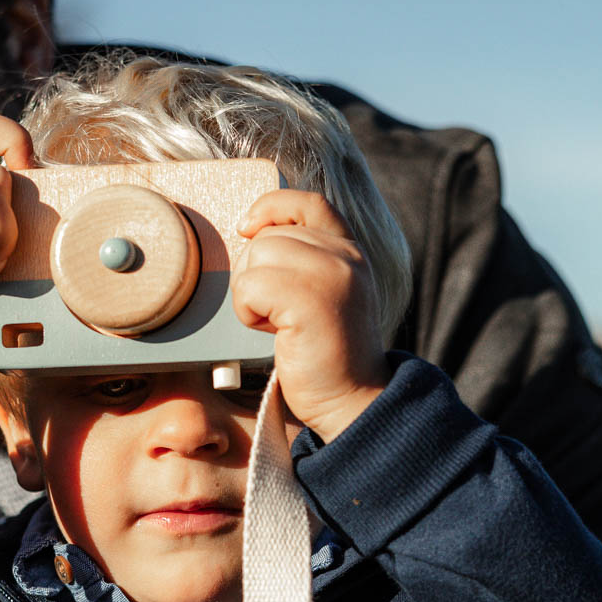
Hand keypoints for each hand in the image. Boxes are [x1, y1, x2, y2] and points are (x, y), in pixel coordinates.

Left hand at [233, 190, 389, 441]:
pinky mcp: (309, 301)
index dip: (271, 207)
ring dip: (251, 294)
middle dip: (257, 272)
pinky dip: (249, 312)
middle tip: (279, 311)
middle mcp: (346, 257)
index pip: (307, 203)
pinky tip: (274, 332)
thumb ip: (304, 260)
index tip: (248, 228)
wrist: (354, 399)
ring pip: (255, 257)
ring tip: (278, 322)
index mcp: (350, 251)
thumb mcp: (325, 293)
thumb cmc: (328, 353)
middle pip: (268, 236)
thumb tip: (251, 234)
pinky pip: (249, 287)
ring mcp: (331, 276)